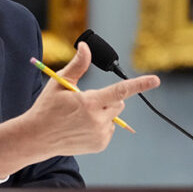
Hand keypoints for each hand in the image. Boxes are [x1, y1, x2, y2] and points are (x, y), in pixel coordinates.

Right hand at [0, 42, 160, 177]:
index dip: (140, 84)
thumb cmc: (47, 107)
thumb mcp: (59, 83)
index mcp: (89, 103)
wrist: (37, 137)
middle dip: (108, 98)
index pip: (120, 91)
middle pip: (119, 102)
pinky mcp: (100, 144)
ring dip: (104, 112)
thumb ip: (77, 65)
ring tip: (81, 116)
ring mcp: (100, 135)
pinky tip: (82, 127)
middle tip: (86, 100)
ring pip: (114, 116)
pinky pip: (109, 130)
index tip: (155, 80)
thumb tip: (85, 47)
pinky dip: (100, 126)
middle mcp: (98, 120)